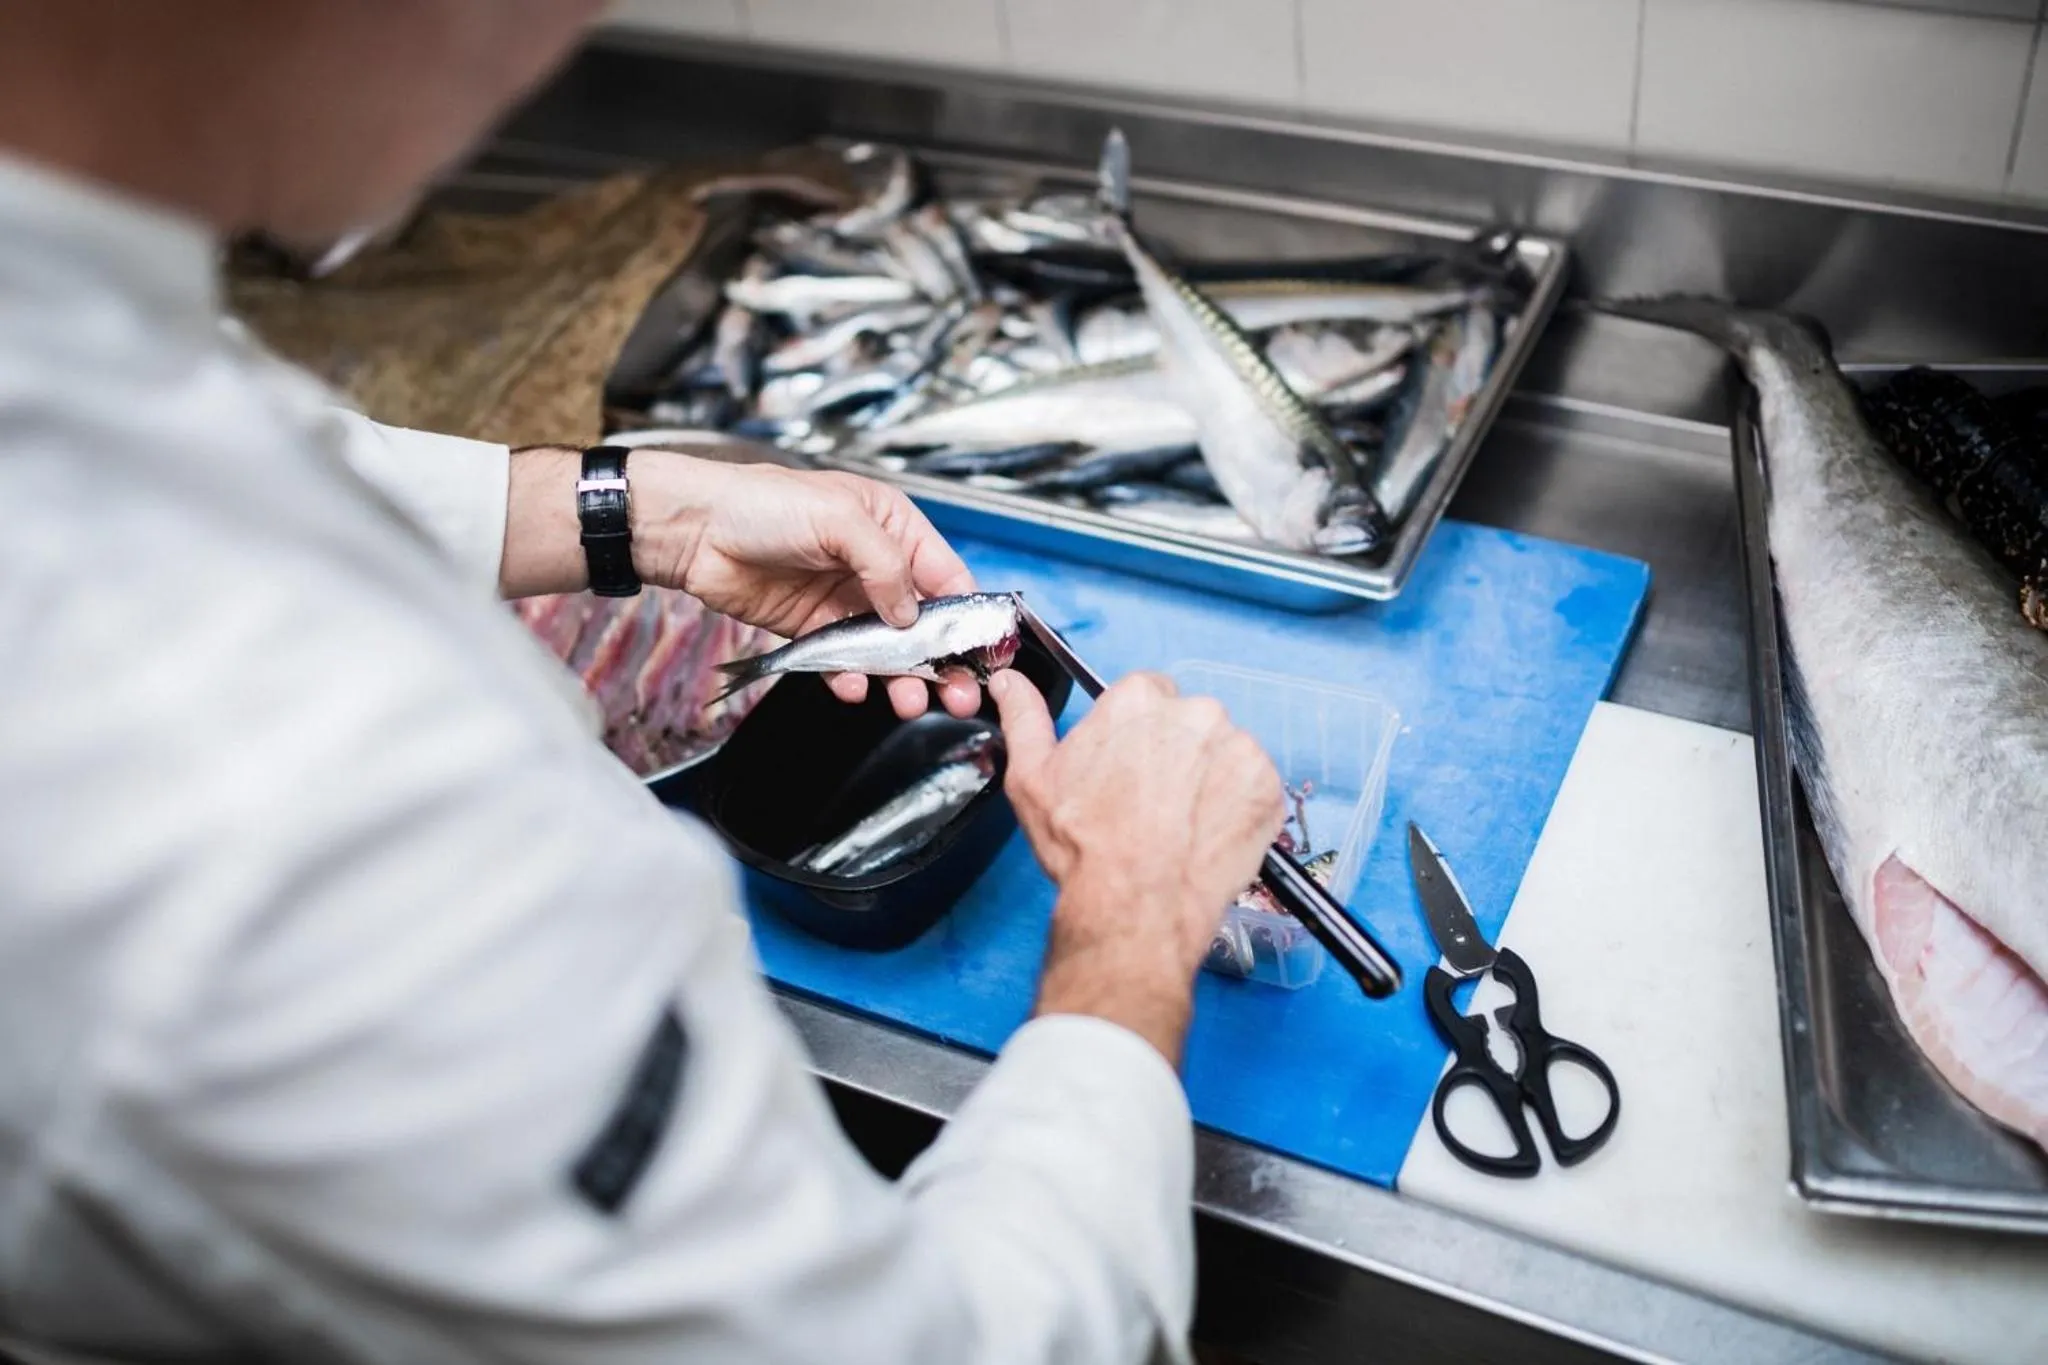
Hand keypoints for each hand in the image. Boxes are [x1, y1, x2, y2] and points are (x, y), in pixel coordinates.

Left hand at [499, 443, 978, 718]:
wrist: (695, 531)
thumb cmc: (765, 504)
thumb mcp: (839, 518)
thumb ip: (886, 564)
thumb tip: (911, 616)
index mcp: (893, 528)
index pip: (945, 576)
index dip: (966, 616)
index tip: (983, 655)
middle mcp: (875, 567)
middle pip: (923, 622)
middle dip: (942, 659)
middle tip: (958, 694)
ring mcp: (844, 601)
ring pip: (887, 649)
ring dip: (901, 678)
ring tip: (908, 701)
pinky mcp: (812, 630)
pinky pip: (843, 662)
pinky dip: (851, 679)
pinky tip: (850, 686)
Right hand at [989, 670, 1285, 1063]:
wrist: (1135, 905)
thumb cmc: (1082, 844)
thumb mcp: (1032, 777)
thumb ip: (1024, 718)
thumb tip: (1008, 681)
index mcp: (1138, 698)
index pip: (1146, 697)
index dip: (1135, 737)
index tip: (1128, 770)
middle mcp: (1195, 711)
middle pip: (1188, 721)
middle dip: (1174, 754)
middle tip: (1152, 802)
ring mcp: (1238, 747)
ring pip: (1223, 752)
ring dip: (1208, 779)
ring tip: (1180, 823)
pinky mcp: (1267, 786)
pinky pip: (1253, 785)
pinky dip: (1237, 806)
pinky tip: (1207, 834)